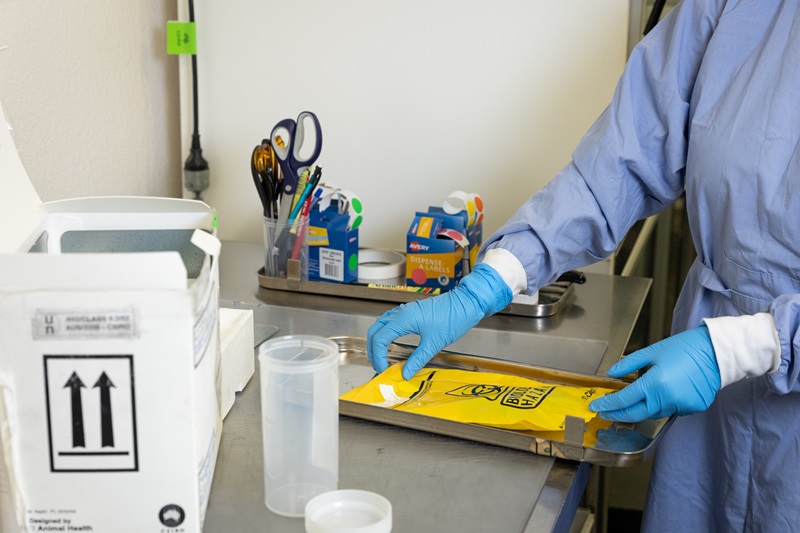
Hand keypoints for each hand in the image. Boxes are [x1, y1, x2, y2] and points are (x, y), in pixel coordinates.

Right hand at [367, 263, 512, 379]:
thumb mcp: (434, 343)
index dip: (378, 356)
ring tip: (382, 356)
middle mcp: (400, 313)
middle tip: (378, 365)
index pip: (379, 339)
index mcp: (403, 319)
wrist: (466, 302)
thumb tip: (405, 374)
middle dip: (373, 350)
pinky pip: (390, 321)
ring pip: (381, 325)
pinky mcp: (411, 312)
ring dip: (377, 341)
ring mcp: (405, 311)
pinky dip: (385, 333)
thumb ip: (418, 360)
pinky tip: (391, 342)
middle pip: (375, 331)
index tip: (383, 369)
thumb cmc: (453, 318)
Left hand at [589, 325, 720, 421]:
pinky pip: (671, 410)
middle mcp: (667, 399)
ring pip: (654, 413)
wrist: (717, 352)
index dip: (607, 404)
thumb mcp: (652, 352)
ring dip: (641, 408)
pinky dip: (662, 405)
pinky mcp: (692, 408)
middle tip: (606, 412)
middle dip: (619, 414)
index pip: (624, 400)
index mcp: (654, 384)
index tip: (596, 406)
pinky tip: (660, 395)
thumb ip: (629, 365)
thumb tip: (612, 374)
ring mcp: (681, 406)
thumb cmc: (684, 348)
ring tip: (631, 402)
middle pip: (636, 413)